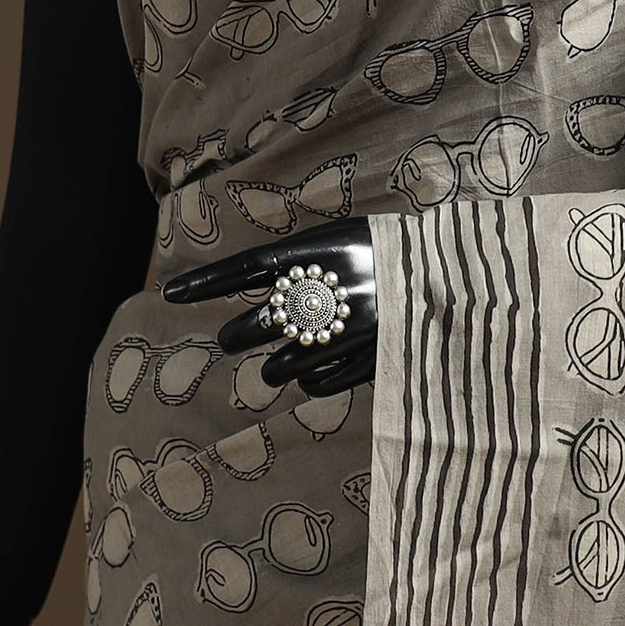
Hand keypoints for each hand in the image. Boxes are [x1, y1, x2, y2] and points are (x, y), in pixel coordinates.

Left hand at [161, 214, 376, 393]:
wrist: (454, 277)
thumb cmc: (390, 256)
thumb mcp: (345, 240)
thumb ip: (301, 262)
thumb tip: (254, 282)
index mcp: (322, 253)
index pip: (247, 267)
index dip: (206, 281)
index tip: (169, 293)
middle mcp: (331, 292)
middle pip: (257, 324)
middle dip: (236, 336)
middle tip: (232, 339)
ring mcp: (349, 331)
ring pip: (281, 365)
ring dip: (270, 369)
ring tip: (273, 366)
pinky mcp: (368, 362)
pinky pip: (316, 385)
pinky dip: (305, 383)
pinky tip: (308, 375)